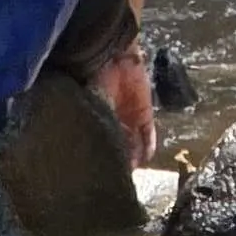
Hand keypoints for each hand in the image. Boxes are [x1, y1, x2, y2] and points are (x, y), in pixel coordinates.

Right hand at [99, 43, 157, 169]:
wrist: (114, 55)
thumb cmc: (93, 79)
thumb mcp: (90, 104)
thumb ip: (92, 124)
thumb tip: (86, 149)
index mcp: (96, 116)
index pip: (99, 142)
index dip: (99, 157)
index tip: (97, 174)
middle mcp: (113, 119)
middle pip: (117, 146)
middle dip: (117, 161)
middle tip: (115, 179)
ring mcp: (130, 117)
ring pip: (133, 143)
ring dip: (132, 157)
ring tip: (130, 175)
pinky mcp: (144, 112)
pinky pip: (148, 133)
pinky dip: (148, 146)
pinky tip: (145, 159)